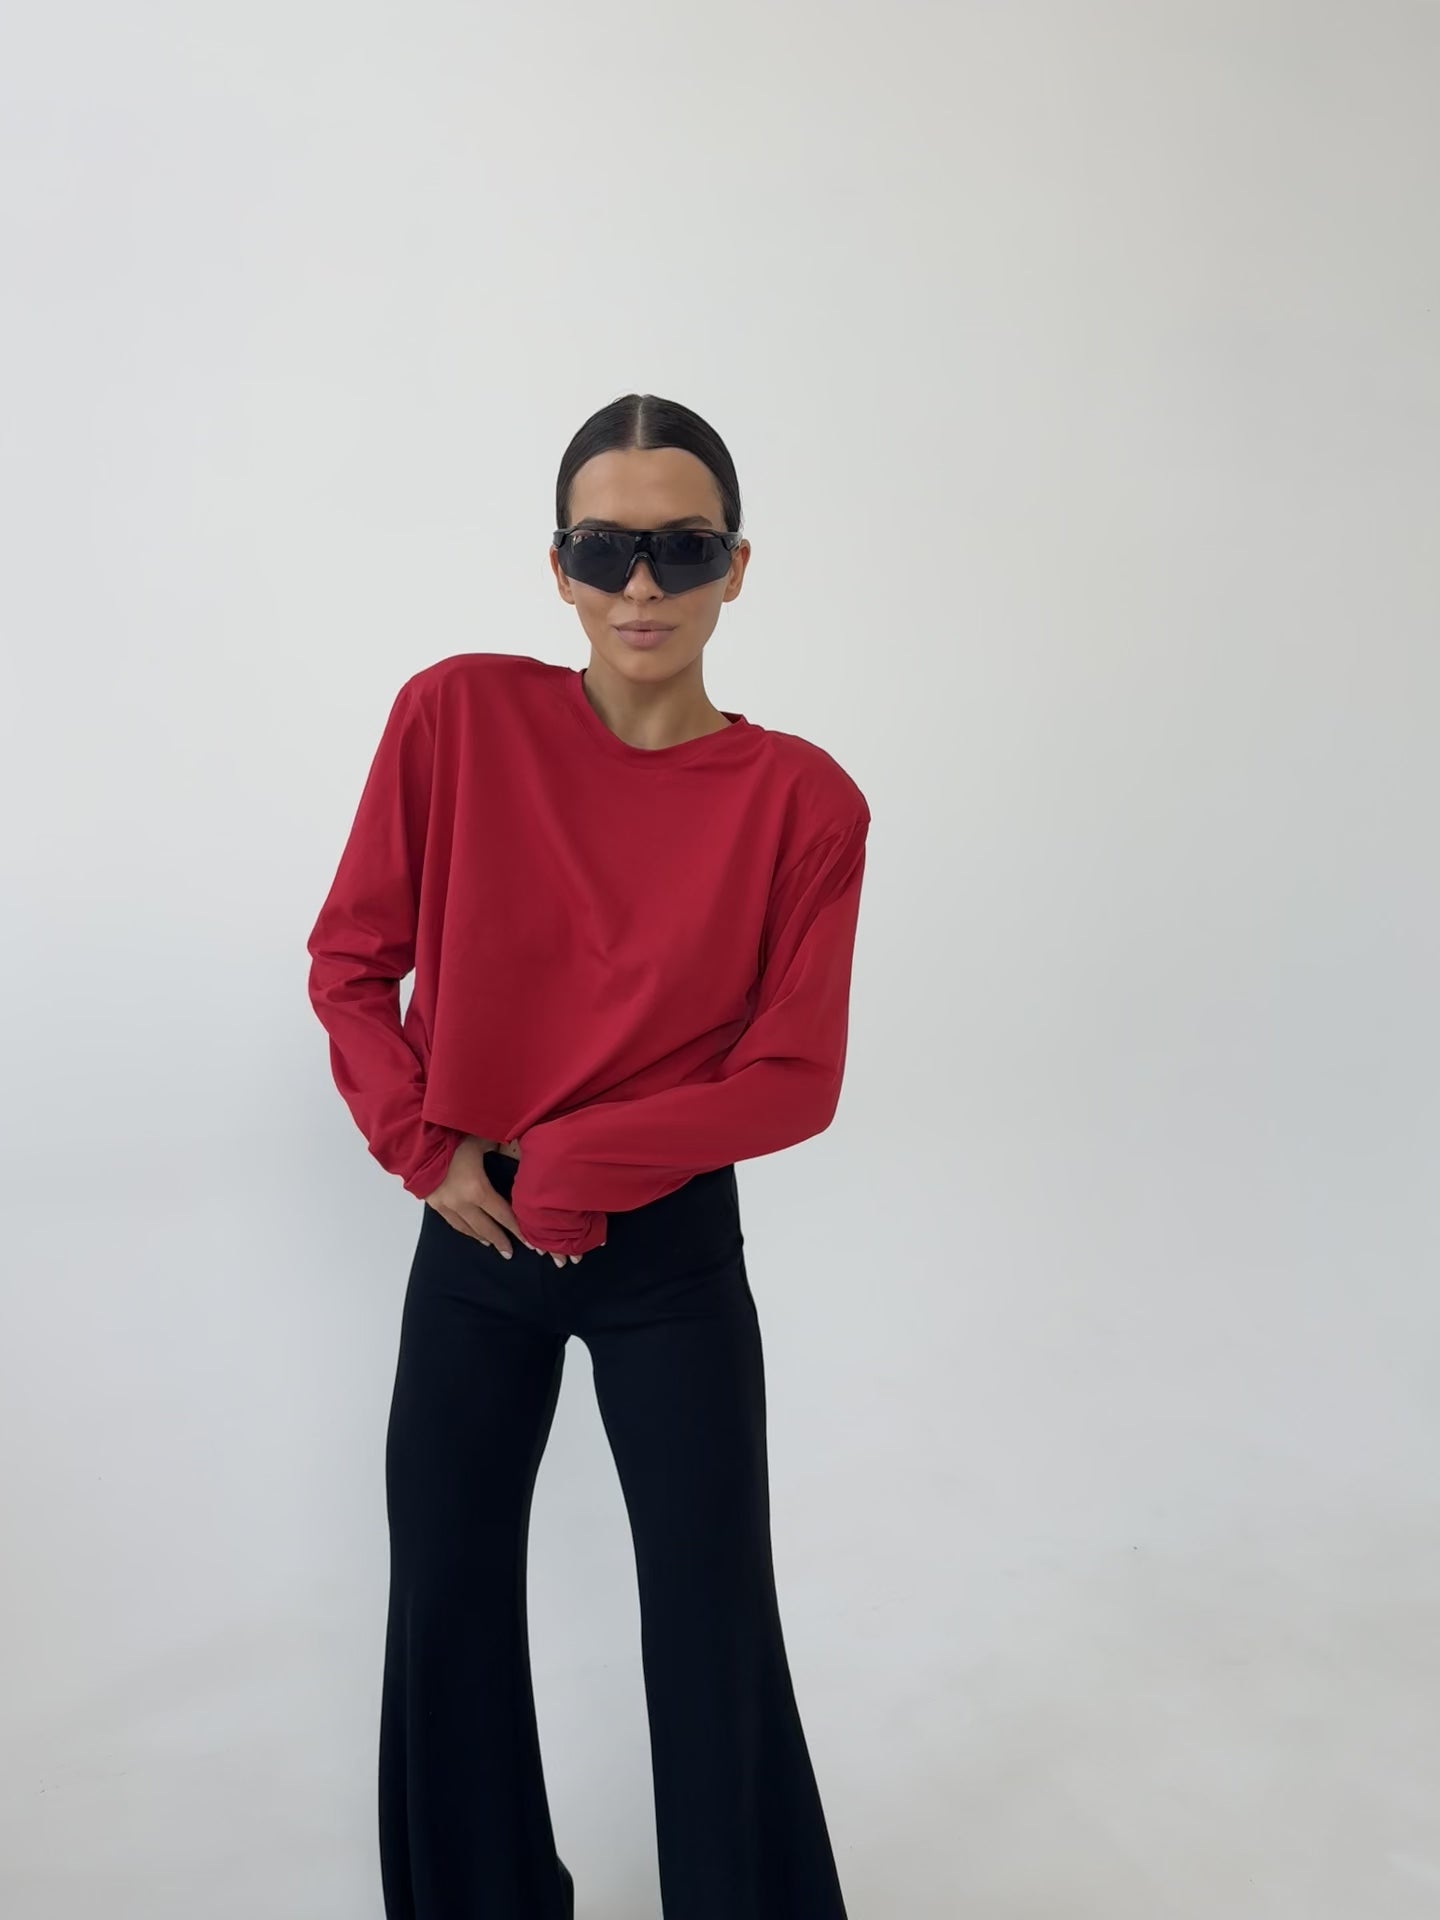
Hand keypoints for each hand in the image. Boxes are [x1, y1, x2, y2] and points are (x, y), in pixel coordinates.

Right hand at [425, 1136, 587, 1267]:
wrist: (416, 1145)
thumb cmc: (450, 1139)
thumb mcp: (480, 1140)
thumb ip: (498, 1145)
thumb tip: (512, 1142)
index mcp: (478, 1190)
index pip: (503, 1215)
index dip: (517, 1230)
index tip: (530, 1243)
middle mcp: (462, 1203)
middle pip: (486, 1228)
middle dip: (500, 1241)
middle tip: (510, 1253)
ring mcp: (446, 1206)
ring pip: (467, 1228)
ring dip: (482, 1237)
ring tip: (492, 1244)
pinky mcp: (433, 1204)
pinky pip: (452, 1222)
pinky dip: (464, 1229)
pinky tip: (470, 1232)